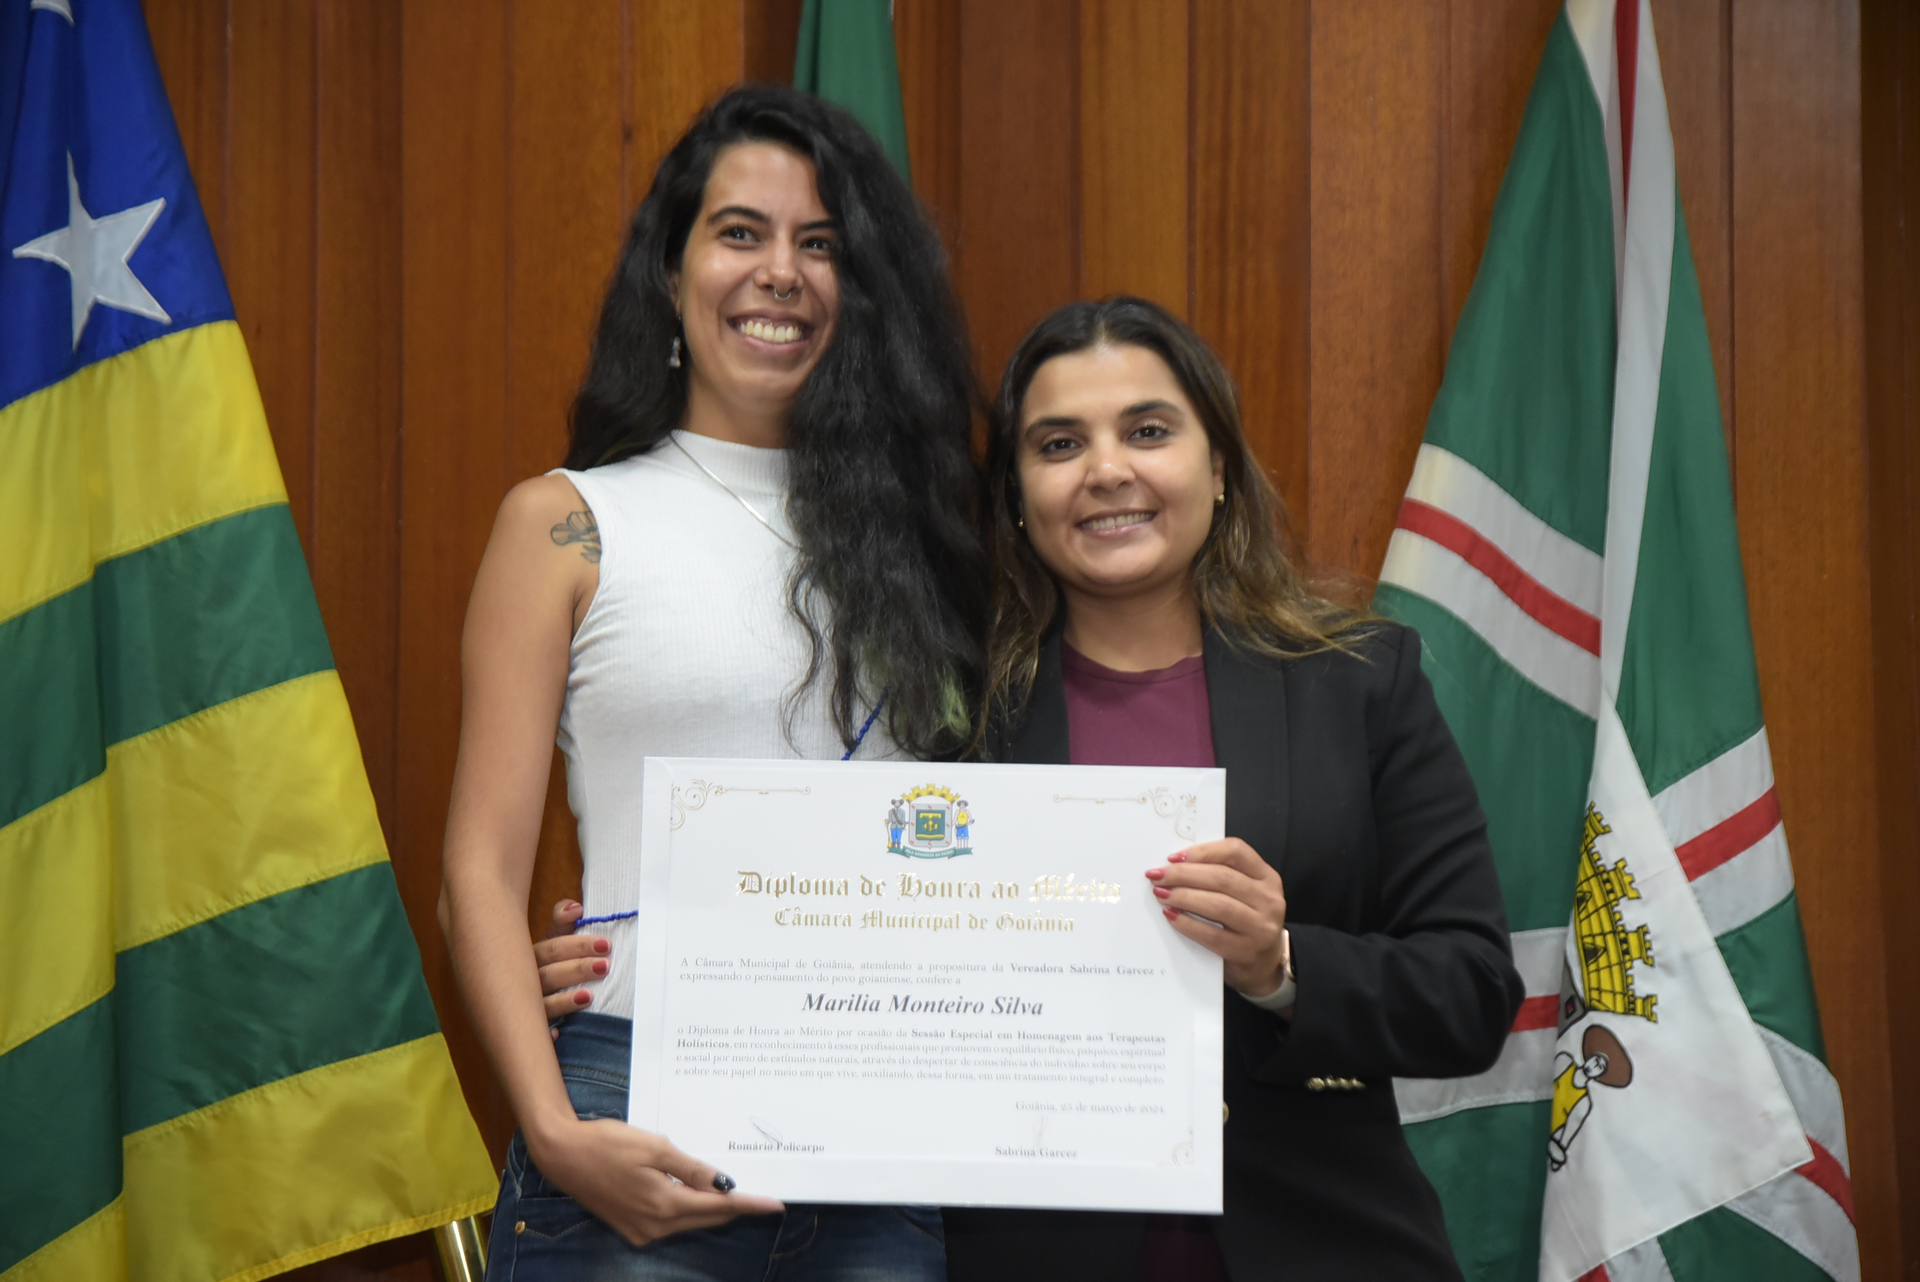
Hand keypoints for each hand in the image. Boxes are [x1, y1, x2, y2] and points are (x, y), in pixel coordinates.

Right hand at [529, 1115, 782, 1246]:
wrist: (562, 1155)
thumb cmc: (606, 1144)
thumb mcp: (655, 1148)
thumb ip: (691, 1168)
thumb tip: (723, 1184)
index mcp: (664, 1206)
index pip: (719, 1208)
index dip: (749, 1205)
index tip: (775, 1204)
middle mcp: (655, 1226)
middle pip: (707, 1218)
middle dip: (734, 1207)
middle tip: (761, 1195)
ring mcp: (641, 1230)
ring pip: (689, 1221)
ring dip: (710, 1207)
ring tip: (734, 1190)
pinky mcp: (631, 1226)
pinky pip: (671, 1220)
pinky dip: (688, 1208)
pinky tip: (696, 1192)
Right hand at [535, 899, 609, 1033]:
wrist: (507, 998)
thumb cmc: (541, 964)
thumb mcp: (550, 942)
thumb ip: (562, 923)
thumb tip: (576, 907)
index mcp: (530, 956)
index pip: (553, 948)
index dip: (578, 945)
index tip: (606, 944)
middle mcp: (523, 980)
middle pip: (549, 973)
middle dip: (577, 969)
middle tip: (605, 965)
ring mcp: (522, 1006)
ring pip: (541, 1003)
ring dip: (563, 1001)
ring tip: (589, 997)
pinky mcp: (526, 1029)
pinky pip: (532, 1034)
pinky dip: (543, 1034)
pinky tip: (556, 1035)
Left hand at [1145, 839, 1288, 997]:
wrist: (1263, 965)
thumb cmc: (1246, 922)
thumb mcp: (1244, 893)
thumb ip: (1219, 874)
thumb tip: (1175, 864)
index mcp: (1266, 877)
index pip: (1236, 851)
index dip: (1202, 851)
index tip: (1174, 857)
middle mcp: (1268, 900)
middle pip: (1222, 878)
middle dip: (1184, 874)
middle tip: (1158, 876)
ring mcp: (1260, 927)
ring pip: (1218, 905)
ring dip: (1183, 897)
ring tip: (1162, 894)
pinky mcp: (1246, 951)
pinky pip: (1211, 934)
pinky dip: (1187, 923)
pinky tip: (1171, 915)